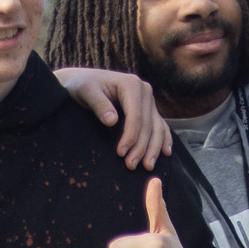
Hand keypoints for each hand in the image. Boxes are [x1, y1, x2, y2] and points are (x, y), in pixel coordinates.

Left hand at [55, 67, 172, 169]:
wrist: (83, 81)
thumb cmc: (82, 86)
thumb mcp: (86, 92)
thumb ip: (99, 104)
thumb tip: (112, 121)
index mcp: (131, 84)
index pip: (136, 116)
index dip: (131, 136)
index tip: (121, 153)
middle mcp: (144, 90)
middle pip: (148, 124)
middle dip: (141, 147)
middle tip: (131, 165)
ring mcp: (148, 100)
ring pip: (157, 127)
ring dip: (154, 148)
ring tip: (147, 166)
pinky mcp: (149, 108)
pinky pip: (160, 125)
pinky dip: (163, 139)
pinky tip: (165, 152)